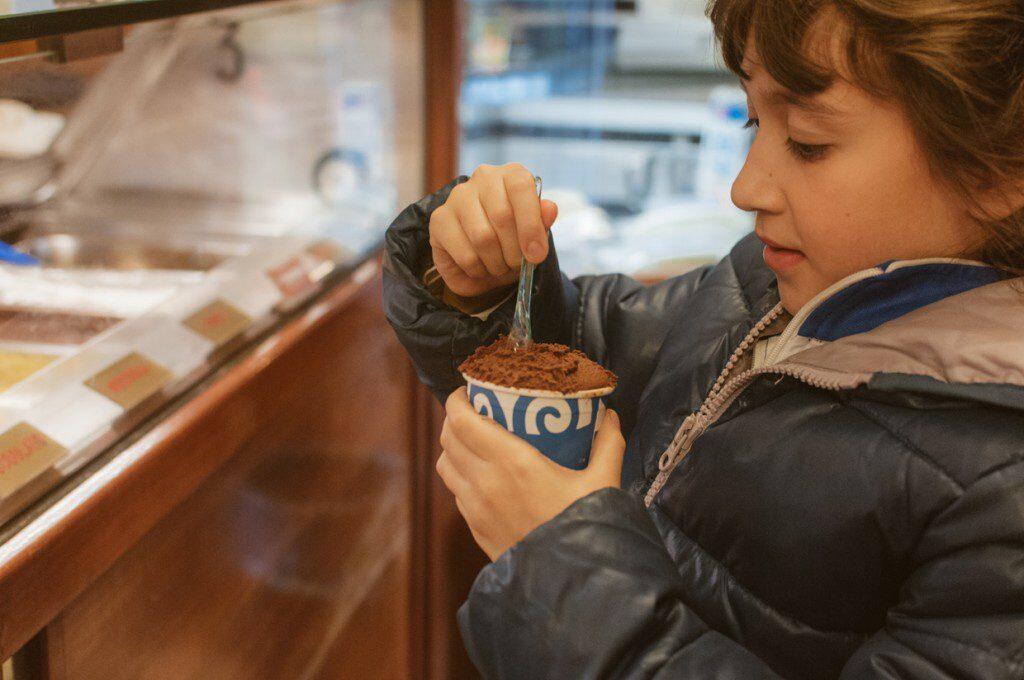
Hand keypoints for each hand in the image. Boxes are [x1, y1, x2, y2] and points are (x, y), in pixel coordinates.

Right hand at [429, 164, 558, 297]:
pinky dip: (478, 270)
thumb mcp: (534, 232)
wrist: (483, 256)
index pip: (521, 187)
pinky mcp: (439, 219)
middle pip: (502, 216)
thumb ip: (542, 221)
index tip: (537, 255)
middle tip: (516, 265)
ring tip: (499, 266)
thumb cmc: (513, 238)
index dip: (531, 225)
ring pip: (482, 237)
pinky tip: (480, 267)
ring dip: (496, 263)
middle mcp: (483, 178)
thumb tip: (550, 209)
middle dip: (514, 251)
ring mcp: (457, 197)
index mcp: (511, 174)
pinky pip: (465, 254)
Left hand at [436, 387, 624, 560]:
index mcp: (511, 462)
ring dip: (454, 448)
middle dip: (456, 419)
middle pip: (448, 438)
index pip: (461, 420)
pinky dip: (461, 476)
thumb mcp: (603, 481)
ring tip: (476, 442)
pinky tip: (485, 477)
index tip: (469, 390)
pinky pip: (456, 492)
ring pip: (446, 466)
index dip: (457, 399)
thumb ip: (608, 443)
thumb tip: (609, 416)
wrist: (571, 583)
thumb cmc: (586, 526)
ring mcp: (475, 508)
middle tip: (477, 411)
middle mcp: (484, 482)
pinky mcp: (476, 529)